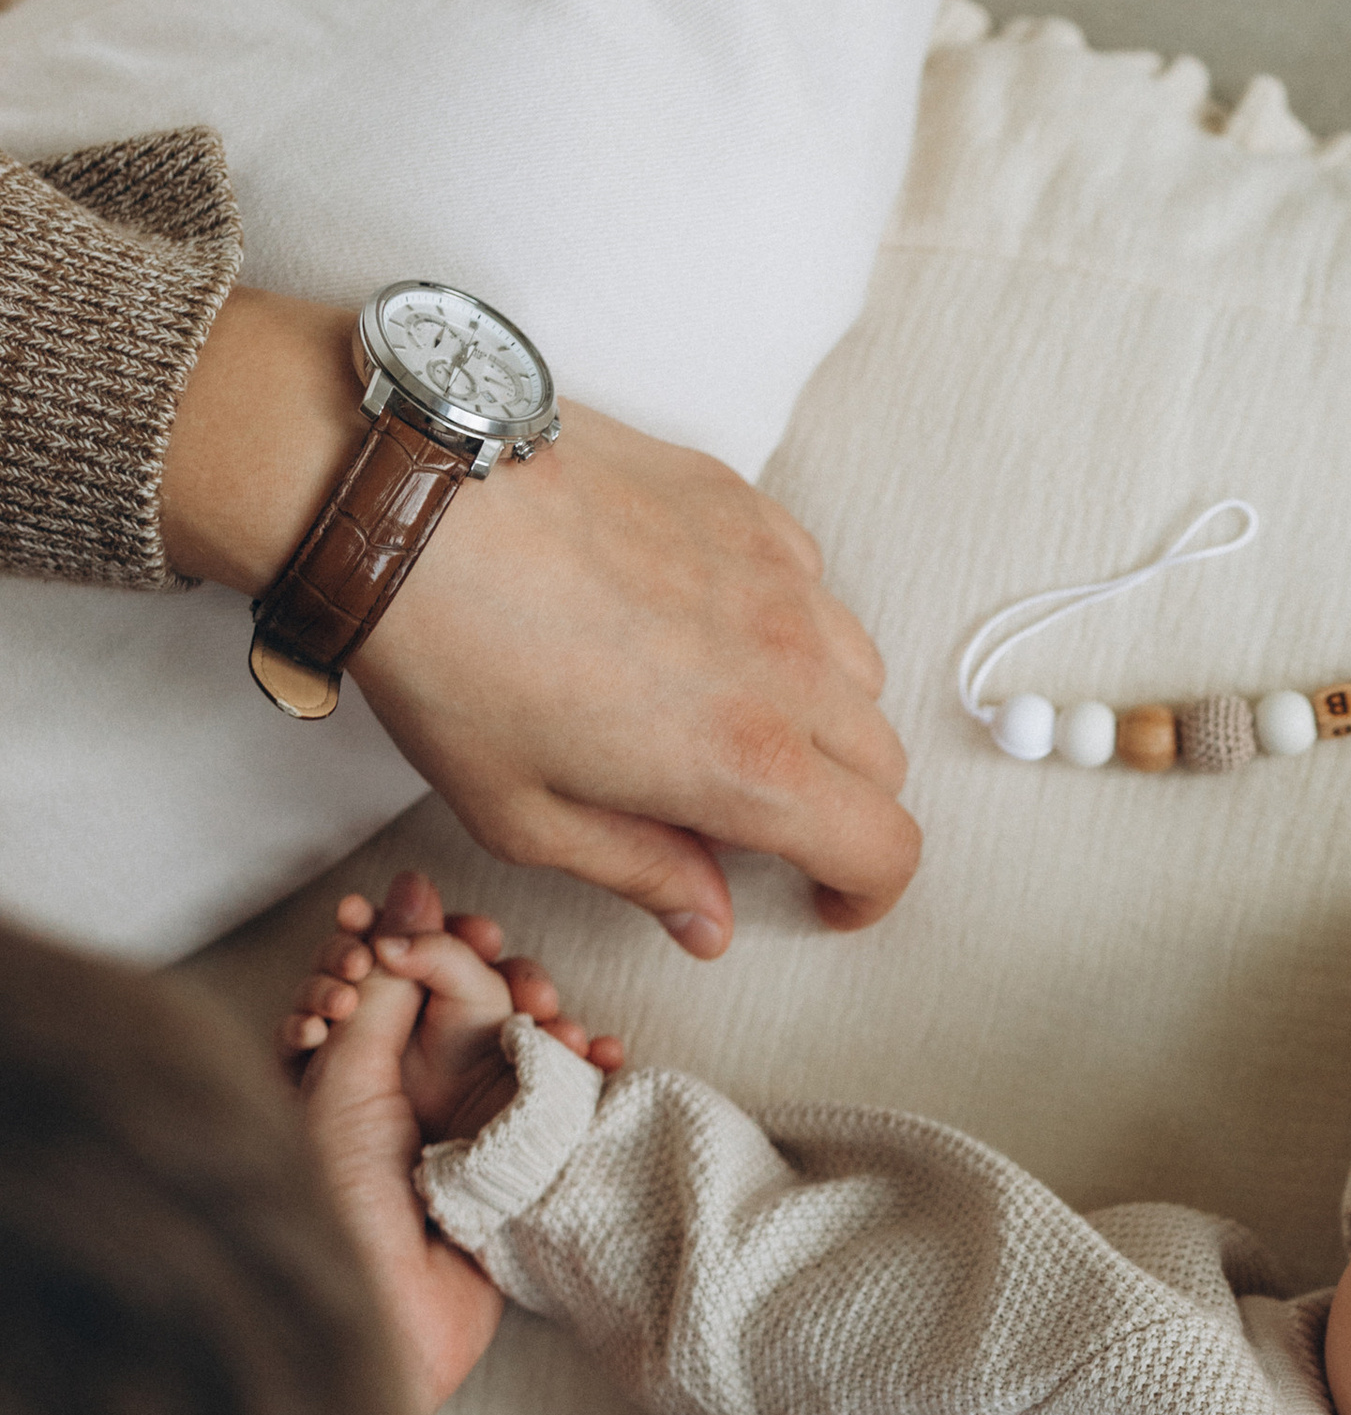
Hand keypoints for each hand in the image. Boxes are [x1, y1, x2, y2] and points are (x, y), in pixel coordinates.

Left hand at [159, 287, 913, 954]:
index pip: (882, 846)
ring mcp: (772, 571)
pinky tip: (705, 627)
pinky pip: (810, 579)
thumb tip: (707, 918)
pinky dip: (787, 621)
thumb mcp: (526, 816)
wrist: (403, 496)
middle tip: (760, 819)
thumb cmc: (447, 655)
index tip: (826, 900)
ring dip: (822, 714)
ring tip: (733, 719)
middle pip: (881, 761)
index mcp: (745, 762)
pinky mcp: (739, 502)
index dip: (866, 894)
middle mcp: (786, 663)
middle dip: (839, 807)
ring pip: (857, 668)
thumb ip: (641, 872)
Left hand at [281, 873, 617, 1414]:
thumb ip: (383, 988)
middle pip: (457, 1003)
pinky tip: (603, 1052)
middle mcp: (398, 1094)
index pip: (386, 977)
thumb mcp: (345, 1077)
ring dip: (546, 1020)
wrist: (387, 1317)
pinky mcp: (510, 1169)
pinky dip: (583, 1072)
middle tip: (512, 966)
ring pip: (511, 1046)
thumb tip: (407, 896)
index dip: (419, 941)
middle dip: (493, 977)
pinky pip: (553, 1103)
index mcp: (343, 1067)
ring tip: (564, 1020)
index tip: (453, 918)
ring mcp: (458, 1130)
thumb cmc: (342, 1204)